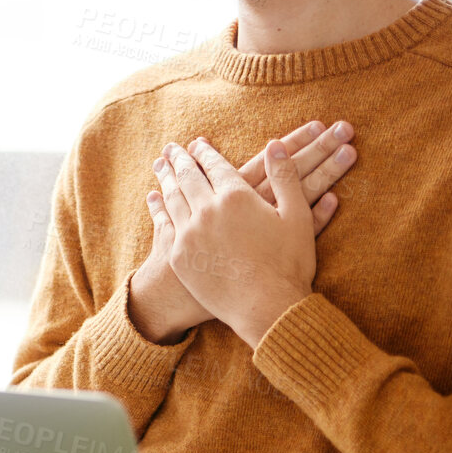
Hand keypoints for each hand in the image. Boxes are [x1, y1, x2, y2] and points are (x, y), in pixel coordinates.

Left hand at [154, 137, 317, 345]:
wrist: (266, 309)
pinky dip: (157, 206)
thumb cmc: (288, 264)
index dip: (205, 152)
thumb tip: (275, 145)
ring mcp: (189, 233)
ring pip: (172, 197)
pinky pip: (163, 223)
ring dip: (165, 177)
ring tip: (159, 165)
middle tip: (171, 148)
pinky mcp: (179, 255)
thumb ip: (285, 178)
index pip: (214, 165)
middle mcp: (207, 210)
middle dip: (179, 159)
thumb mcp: (297, 217)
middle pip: (188, 177)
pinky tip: (154, 198)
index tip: (197, 144)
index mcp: (236, 197)